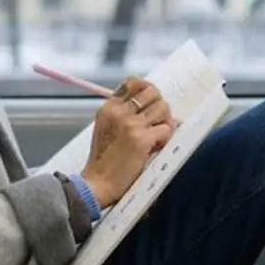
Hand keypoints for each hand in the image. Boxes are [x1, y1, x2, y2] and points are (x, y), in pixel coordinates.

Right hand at [81, 77, 173, 207]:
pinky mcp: (142, 139)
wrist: (97, 183)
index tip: (152, 102)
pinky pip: (166, 129)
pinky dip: (165, 138)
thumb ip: (121, 114)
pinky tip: (156, 147)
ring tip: (157, 137)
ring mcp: (131, 124)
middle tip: (157, 122)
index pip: (134, 82)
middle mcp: (119, 112)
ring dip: (165, 122)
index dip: (148, 89)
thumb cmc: (103, 160)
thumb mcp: (105, 128)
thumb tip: (149, 104)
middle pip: (153, 92)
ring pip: (163, 108)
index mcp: (108, 107)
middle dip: (160, 106)